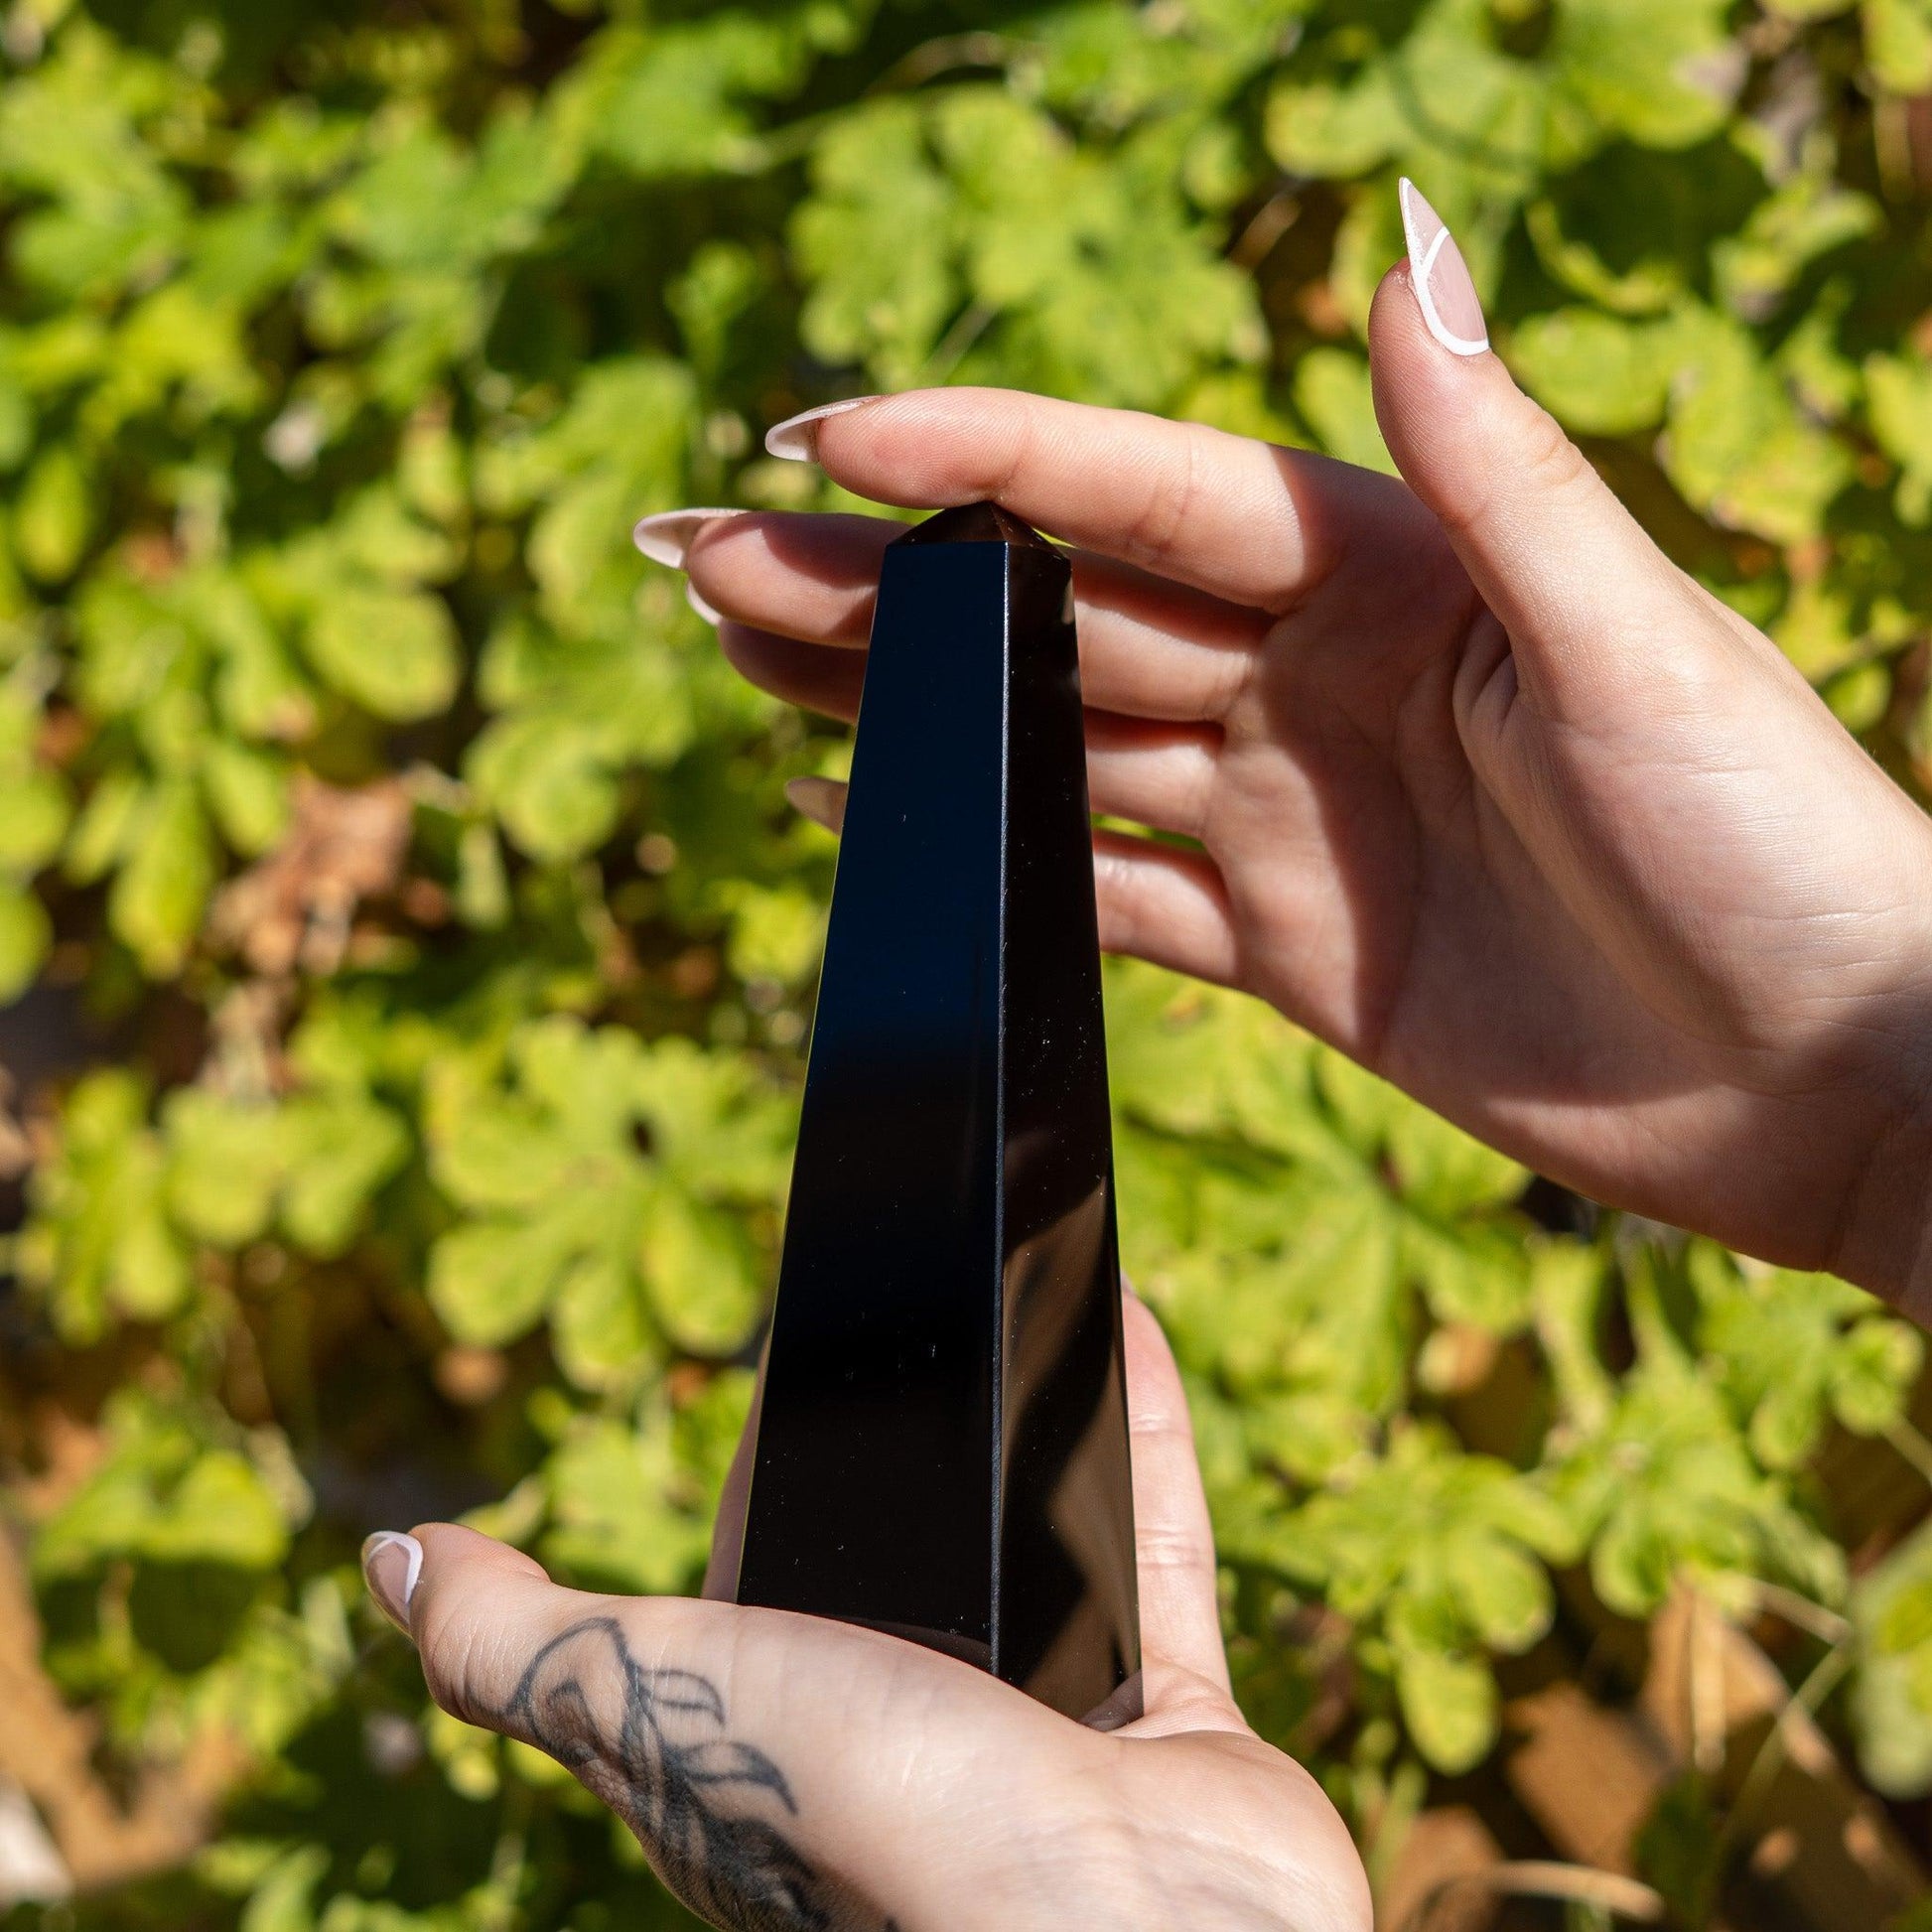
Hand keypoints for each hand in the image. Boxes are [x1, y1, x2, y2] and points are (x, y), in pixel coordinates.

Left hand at [360, 1294, 1370, 1931]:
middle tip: (909, 1318)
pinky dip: (1143, 1437)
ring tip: (1020, 1320)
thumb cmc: (877, 1821)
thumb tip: (387, 1556)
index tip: (782, 1372)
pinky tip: (1131, 1329)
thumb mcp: (651, 1698)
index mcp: (772, 1756)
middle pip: (900, 1572)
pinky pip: (1154, 1545)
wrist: (1125, 1922)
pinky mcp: (1169, 1717)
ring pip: (1033, 1552)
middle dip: (902, 1460)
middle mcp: (908, 1750)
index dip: (759, 1486)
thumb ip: (513, 1640)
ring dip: (1029, 1442)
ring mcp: (1047, 1734)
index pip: (749, 1594)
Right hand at [642, 183, 1931, 1315]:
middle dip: (879, 586)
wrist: (1835, 1081)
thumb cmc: (1782, 848)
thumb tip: (1399, 236)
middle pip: (1055, 613)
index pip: (1140, 494)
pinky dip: (995, 864)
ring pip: (1050, 743)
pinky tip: (883, 824)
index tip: (820, 442)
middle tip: (704, 556)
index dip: (978, 462)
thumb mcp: (1634, 640)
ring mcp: (1292, 814)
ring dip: (902, 710)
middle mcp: (1319, 676)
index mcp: (1394, 571)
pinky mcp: (1290, 949)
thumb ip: (1490, 464)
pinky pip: (1105, 892)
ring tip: (749, 663)